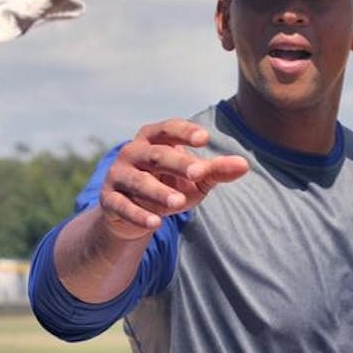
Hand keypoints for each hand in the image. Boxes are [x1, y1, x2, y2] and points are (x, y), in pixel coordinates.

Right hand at [101, 119, 248, 238]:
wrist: (132, 213)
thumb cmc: (169, 186)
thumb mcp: (194, 178)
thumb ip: (216, 170)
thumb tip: (244, 165)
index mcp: (153, 139)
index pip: (168, 129)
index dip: (185, 132)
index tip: (205, 138)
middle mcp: (132, 153)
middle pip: (155, 155)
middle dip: (177, 163)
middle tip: (199, 172)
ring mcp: (118, 176)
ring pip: (138, 182)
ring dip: (158, 192)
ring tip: (179, 202)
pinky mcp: (109, 200)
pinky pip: (122, 206)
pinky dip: (138, 214)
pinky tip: (156, 223)